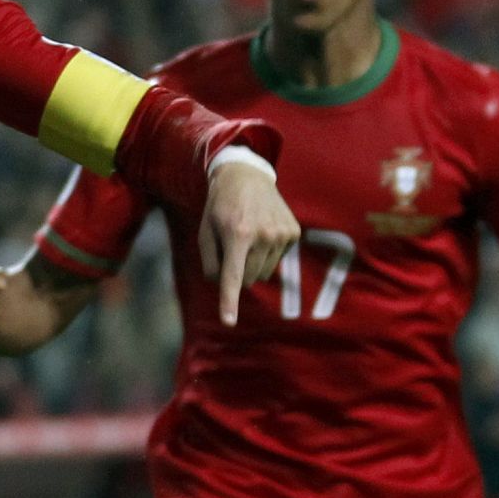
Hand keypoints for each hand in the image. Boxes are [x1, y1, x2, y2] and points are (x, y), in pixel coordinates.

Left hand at [199, 160, 298, 324]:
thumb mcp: (205, 230)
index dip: (229, 301)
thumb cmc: (220, 205)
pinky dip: (266, 253)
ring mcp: (282, 235)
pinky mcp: (293, 233)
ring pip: (263, 273)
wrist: (247, 176)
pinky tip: (262, 231)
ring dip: (252, 264)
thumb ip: (209, 262)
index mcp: (237, 234)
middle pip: (248, 279)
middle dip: (237, 273)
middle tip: (230, 249)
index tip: (228, 321)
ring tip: (247, 237)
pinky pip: (277, 260)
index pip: (232, 275)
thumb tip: (223, 285)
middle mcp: (263, 236)